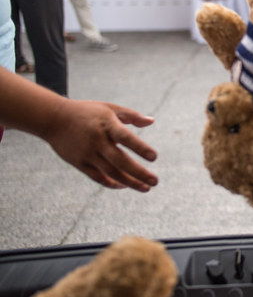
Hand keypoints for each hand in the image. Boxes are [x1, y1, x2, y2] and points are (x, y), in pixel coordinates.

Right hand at [44, 100, 158, 191]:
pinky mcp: (79, 163)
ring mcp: (88, 153)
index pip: (126, 138)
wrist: (53, 119)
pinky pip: (98, 178)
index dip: (140, 148)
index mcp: (107, 125)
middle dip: (139, 173)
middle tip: (155, 182)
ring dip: (130, 182)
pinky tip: (125, 185)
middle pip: (120, 161)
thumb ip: (131, 116)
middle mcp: (97, 141)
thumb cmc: (87, 112)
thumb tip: (151, 121)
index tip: (154, 157)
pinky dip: (113, 184)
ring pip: (111, 173)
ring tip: (146, 188)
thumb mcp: (109, 108)